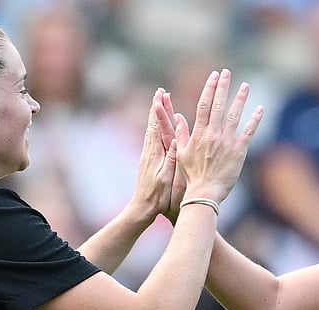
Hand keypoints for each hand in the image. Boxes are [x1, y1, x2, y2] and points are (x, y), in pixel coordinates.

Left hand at [128, 88, 181, 220]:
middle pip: (153, 124)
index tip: (162, 96)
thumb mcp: (168, 179)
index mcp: (157, 154)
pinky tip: (157, 124)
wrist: (143, 208)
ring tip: (158, 102)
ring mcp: (149, 155)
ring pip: (152, 130)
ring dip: (155, 115)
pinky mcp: (149, 161)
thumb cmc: (159, 197)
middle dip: (157, 107)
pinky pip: (152, 139)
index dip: (160, 111)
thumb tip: (175, 139)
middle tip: (160, 92)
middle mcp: (151, 151)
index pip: (158, 127)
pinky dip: (155, 127)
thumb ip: (172, 159)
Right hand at [172, 69, 263, 207]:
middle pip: (218, 105)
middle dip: (223, 87)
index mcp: (199, 133)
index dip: (209, 88)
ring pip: (235, 115)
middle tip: (227, 72)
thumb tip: (179, 117)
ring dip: (240, 99)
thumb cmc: (192, 175)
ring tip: (244, 85)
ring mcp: (227, 142)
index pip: (204, 105)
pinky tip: (260, 108)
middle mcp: (213, 134)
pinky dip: (254, 119)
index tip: (214, 76)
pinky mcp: (239, 151)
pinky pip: (248, 132)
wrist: (204, 192)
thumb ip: (182, 134)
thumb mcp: (182, 153)